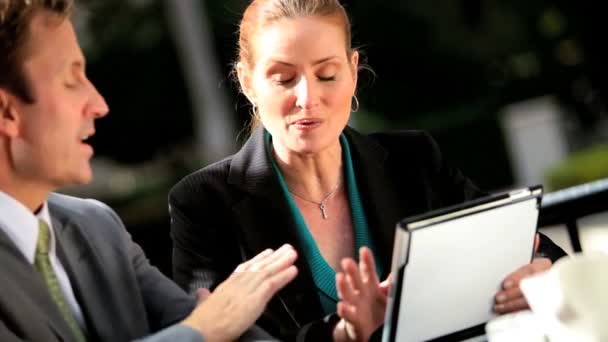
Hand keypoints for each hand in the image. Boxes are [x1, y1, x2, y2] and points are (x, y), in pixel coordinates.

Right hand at [181, 244, 297, 341]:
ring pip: (267, 272)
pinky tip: (293, 270)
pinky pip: (271, 284)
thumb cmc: (202, 321)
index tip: (267, 252)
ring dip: (282, 262)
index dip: (257, 260)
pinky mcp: (254, 299)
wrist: (202, 328)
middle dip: (274, 257)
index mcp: (227, 285)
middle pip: (259, 267)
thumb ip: (205, 297)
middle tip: (287, 248)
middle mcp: (238, 284)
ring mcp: (247, 290)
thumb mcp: (203, 304)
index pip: (244, 269)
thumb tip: (201, 293)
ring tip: (293, 254)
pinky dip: (283, 276)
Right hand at [333, 247, 387, 341]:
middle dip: (351, 270)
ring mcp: (355, 304)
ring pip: (347, 294)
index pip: (367, 270)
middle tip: (347, 261)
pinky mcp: (352, 319)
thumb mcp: (385, 296)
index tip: (364, 250)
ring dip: (343, 286)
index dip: (366, 260)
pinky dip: (344, 310)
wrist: (367, 329)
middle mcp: (361, 292)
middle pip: (355, 279)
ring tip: (340, 278)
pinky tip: (342, 305)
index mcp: (370, 285)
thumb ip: (390, 286)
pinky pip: (347, 314)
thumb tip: (396, 274)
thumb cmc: (375, 309)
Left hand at [495, 234, 550, 313]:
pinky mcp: (547, 312)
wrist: (557, 295)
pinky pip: (533, 314)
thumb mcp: (535, 263)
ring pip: (533, 302)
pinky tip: (508, 314)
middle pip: (532, 287)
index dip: (517, 276)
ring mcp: (550, 299)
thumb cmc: (539, 277)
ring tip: (500, 306)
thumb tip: (533, 237)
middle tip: (499, 297)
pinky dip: (518, 315)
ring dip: (514, 306)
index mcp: (547, 268)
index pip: (532, 269)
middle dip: (513, 293)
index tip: (505, 283)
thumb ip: (531, 251)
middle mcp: (551, 282)